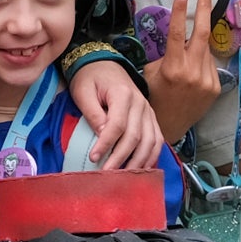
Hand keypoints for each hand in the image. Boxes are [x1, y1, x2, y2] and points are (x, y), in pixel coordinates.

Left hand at [70, 54, 163, 169]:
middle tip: (107, 174)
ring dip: (138, 161)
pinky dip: (152, 156)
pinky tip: (142, 169)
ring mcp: (149, 111)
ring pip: (150, 141)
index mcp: (123, 94)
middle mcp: (141, 103)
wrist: (104, 64)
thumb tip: (102, 136)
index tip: (93, 158)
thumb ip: (93, 113)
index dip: (106, 144)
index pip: (118, 125)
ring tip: (124, 176)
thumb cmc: (90, 78)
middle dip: (121, 158)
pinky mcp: (151, 118)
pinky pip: (157, 139)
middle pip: (135, 136)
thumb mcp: (83, 91)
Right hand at [144, 0, 222, 144]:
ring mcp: (207, 80)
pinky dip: (201, 60)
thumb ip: (165, 55)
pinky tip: (192, 71)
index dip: (181, 10)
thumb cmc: (153, 98)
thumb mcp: (151, 74)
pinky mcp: (215, 87)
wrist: (168, 126)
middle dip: (204, 8)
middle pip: (202, 33)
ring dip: (198, 44)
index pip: (178, 32)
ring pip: (205, 49)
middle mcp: (192, 72)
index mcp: (173, 68)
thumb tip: (177, 38)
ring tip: (186, 56)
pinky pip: (210, 64)